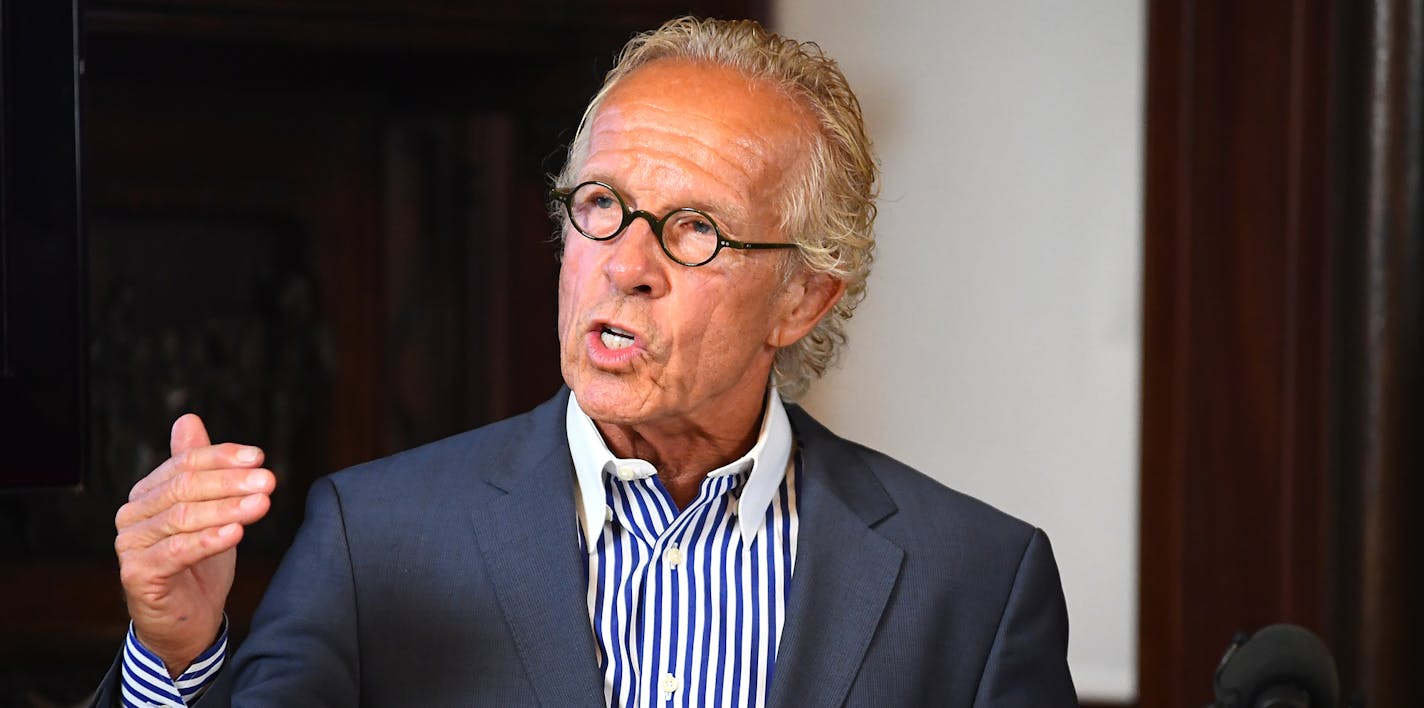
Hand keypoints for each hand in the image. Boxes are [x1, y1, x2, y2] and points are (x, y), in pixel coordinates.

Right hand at [114, 414, 274, 675]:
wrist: (187, 623)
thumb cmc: (199, 564)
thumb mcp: (207, 511)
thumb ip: (197, 468)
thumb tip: (187, 419)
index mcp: (147, 493)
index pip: (185, 464)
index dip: (222, 457)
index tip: (260, 456)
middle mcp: (132, 515)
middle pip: (184, 488)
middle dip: (231, 482)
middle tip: (269, 481)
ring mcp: (130, 545)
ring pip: (183, 518)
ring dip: (228, 508)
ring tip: (263, 504)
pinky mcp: (137, 574)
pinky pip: (176, 552)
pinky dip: (208, 540)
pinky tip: (236, 533)